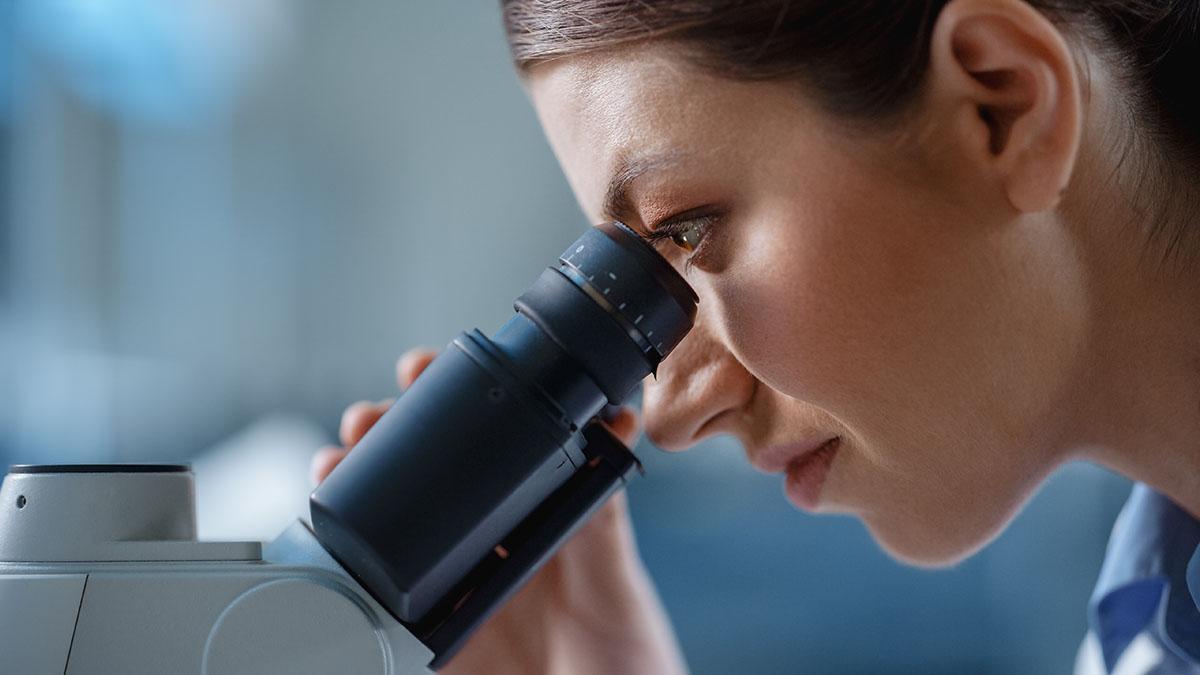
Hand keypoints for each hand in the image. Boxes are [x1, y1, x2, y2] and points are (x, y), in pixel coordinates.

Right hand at [311, 348, 687, 674]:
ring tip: (335, 463)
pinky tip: (325, 533)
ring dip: (348, 479)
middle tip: (368, 416)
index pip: (482, 438)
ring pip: (381, 518)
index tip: (418, 369)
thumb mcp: (613, 575)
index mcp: (530, 513)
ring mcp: (447, 585)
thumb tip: (613, 424)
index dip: (444, 397)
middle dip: (381, 428)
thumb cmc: (624, 654)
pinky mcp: (421, 635)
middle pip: (416, 467)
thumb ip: (604, 513)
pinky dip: (336, 559)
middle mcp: (482, 541)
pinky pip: (365, 591)